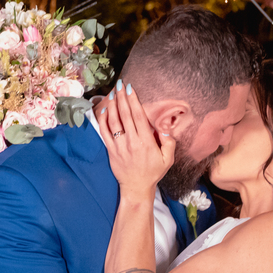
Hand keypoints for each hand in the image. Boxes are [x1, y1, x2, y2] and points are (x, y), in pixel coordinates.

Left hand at [97, 82, 174, 200]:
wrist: (136, 188)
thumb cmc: (153, 172)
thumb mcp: (168, 159)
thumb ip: (169, 142)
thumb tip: (164, 126)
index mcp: (146, 142)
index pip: (138, 116)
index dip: (133, 101)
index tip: (131, 89)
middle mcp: (131, 142)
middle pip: (125, 115)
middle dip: (122, 97)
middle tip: (120, 84)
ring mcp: (119, 146)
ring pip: (113, 121)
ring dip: (112, 105)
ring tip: (113, 93)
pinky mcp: (111, 150)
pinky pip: (105, 132)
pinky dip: (103, 120)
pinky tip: (104, 109)